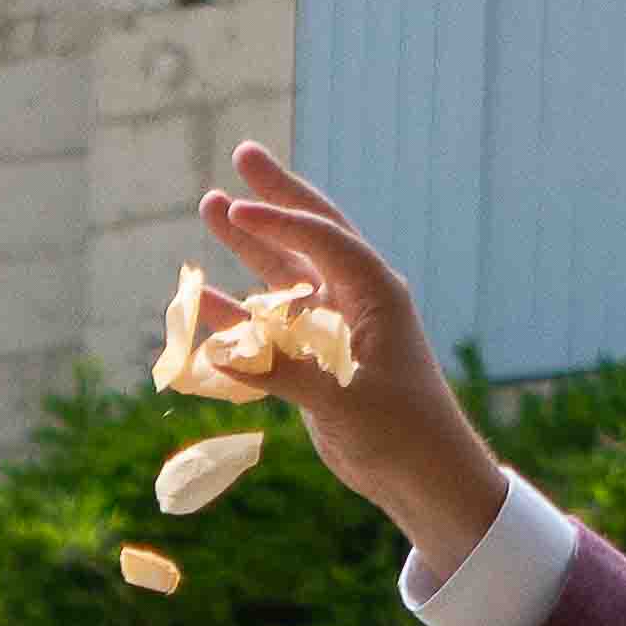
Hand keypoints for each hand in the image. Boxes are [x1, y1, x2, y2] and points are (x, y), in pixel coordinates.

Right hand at [197, 142, 514, 561]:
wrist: (421, 472)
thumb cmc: (399, 431)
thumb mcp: (342, 401)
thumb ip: (284, 374)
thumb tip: (224, 356)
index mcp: (375, 292)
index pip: (322, 239)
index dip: (277, 221)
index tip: (235, 205)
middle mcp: (355, 297)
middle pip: (308, 232)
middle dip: (274, 196)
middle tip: (242, 153)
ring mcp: (335, 325)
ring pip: (284, 273)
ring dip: (249, 245)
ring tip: (211, 208)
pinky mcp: (318, 357)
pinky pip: (271, 325)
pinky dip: (239, 314)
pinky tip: (203, 301)